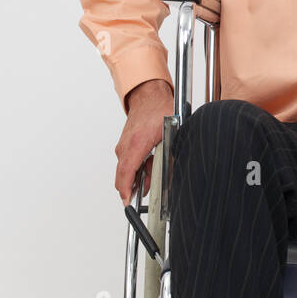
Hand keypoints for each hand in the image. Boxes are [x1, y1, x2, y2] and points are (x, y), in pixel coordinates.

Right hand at [115, 79, 173, 205]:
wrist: (148, 95)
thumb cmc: (160, 109)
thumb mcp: (172, 135)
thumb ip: (170, 156)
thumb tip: (171, 174)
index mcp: (138, 143)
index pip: (126, 172)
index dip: (126, 189)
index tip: (127, 202)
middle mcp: (127, 145)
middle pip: (124, 174)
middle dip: (134, 187)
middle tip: (144, 195)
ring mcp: (124, 144)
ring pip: (128, 168)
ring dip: (138, 176)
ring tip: (151, 177)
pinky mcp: (124, 144)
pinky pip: (129, 161)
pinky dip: (137, 168)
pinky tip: (148, 167)